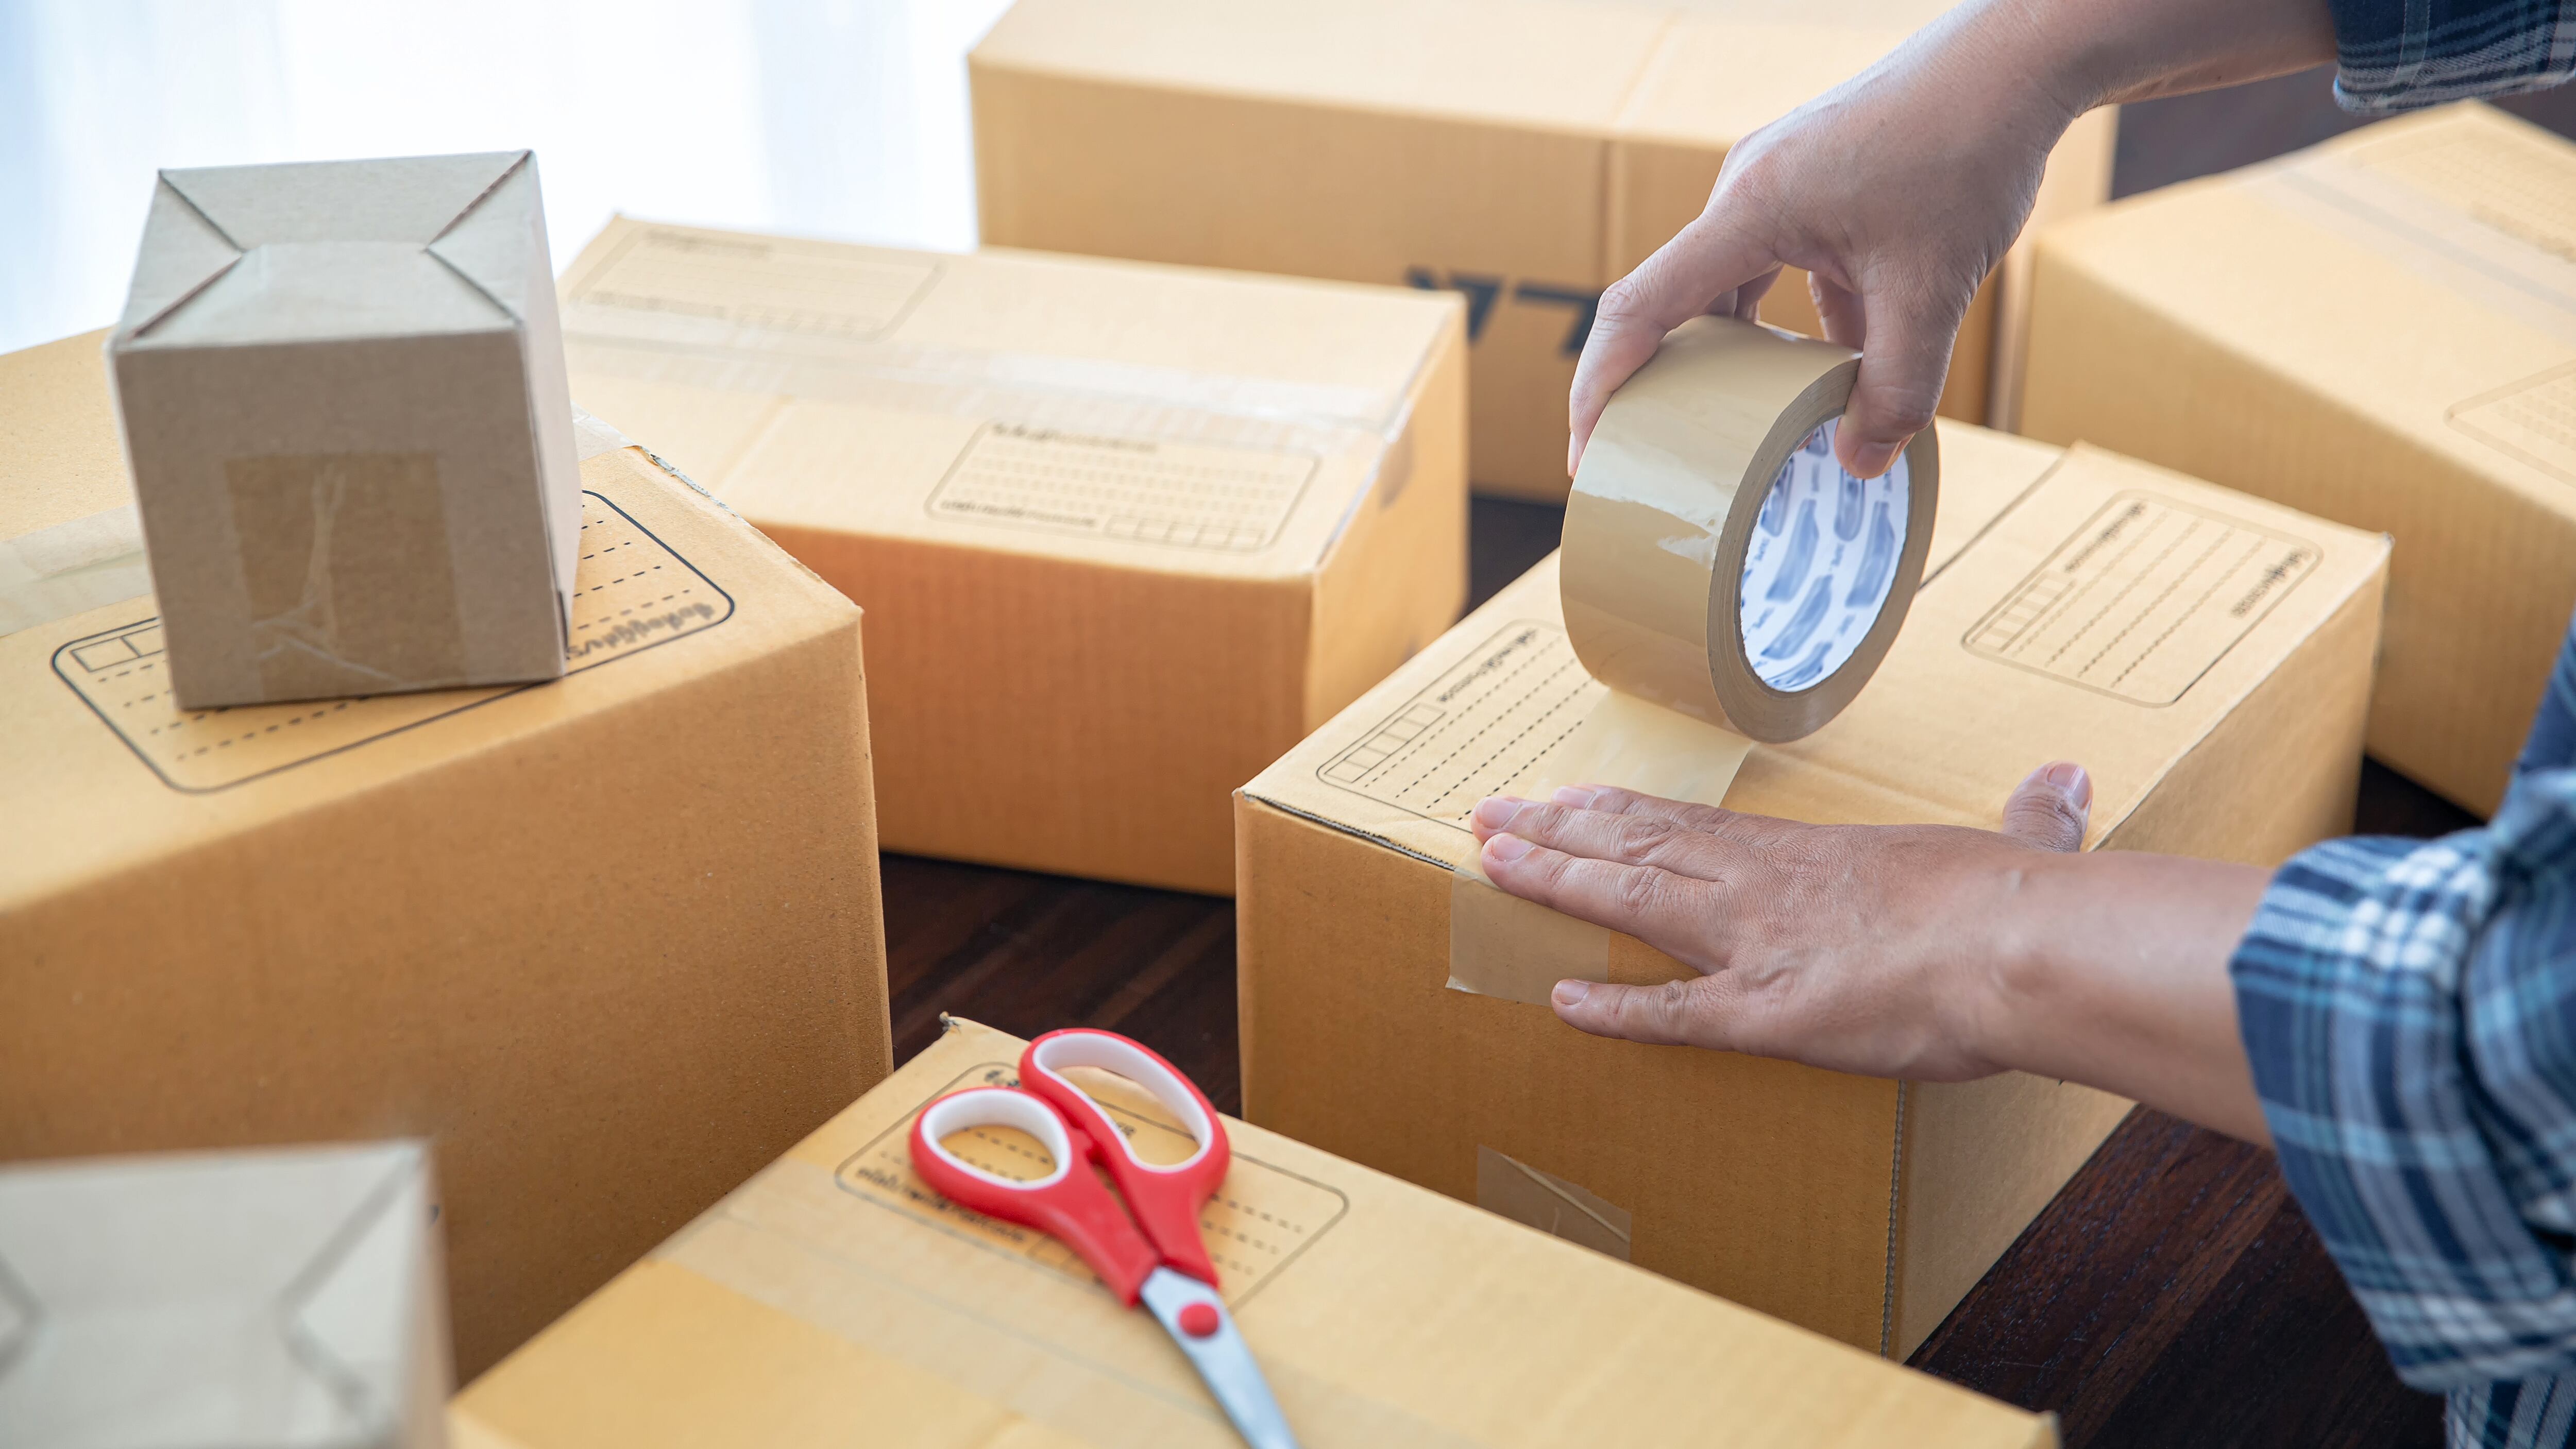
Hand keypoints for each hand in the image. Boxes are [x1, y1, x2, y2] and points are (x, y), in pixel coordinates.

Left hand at [1470, 764, 2093, 1080]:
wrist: (2021, 946)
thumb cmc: (2023, 903)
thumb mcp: (2024, 852)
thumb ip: (2033, 821)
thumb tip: (2069, 779)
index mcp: (1816, 856)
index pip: (1695, 825)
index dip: (1624, 812)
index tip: (1568, 795)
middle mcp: (1767, 886)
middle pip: (1640, 847)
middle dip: (1558, 831)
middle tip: (1489, 818)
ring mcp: (1758, 944)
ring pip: (1632, 900)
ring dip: (1557, 881)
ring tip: (1492, 865)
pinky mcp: (1766, 1011)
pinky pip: (1672, 1013)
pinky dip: (1613, 1008)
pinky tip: (1558, 1000)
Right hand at [1568, 13, 2067, 479]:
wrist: (2016, 62)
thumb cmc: (1968, 149)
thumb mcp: (1934, 289)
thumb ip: (1898, 386)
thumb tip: (1863, 464)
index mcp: (1748, 208)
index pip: (1641, 307)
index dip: (1602, 386)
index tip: (1588, 451)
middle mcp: (1745, 189)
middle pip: (1677, 301)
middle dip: (1665, 383)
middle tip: (1659, 455)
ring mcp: (1777, 181)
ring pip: (1733, 288)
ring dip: (1742, 357)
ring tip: (1749, 426)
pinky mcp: (1813, 184)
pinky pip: (1781, 266)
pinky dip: (1798, 322)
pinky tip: (1841, 365)